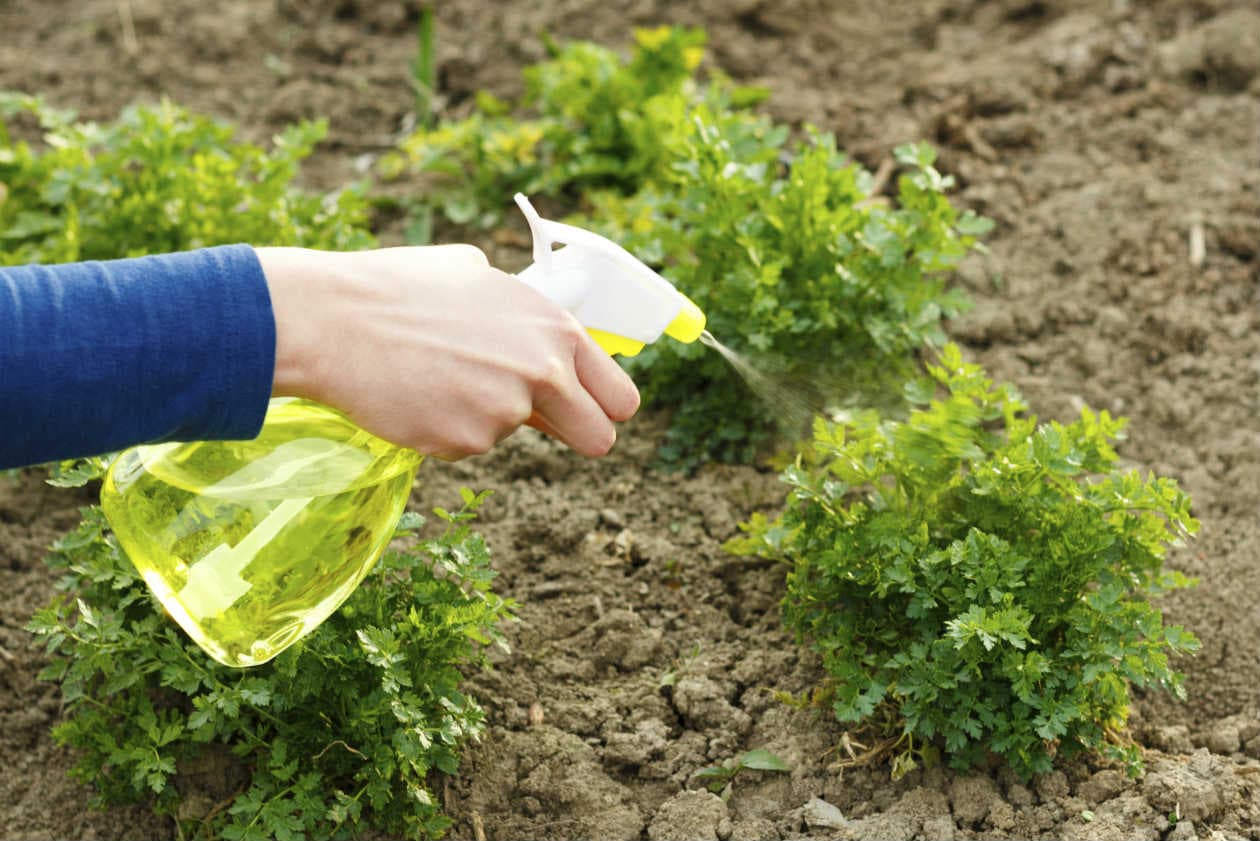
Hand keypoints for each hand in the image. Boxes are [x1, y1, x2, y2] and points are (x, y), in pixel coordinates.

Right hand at [258, 244, 639, 458]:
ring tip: (436, 373)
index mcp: (557, 331)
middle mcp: (544, 373)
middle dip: (575, 434)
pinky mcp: (465, 442)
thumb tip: (538, 330)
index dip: (604, 407)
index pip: (621, 396)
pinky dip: (445, 427)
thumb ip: (523, 312)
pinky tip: (415, 392)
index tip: (587, 409)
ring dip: (485, 415)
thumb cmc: (401, 286)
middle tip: (534, 418)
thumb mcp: (478, 275)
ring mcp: (505, 413)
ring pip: (513, 435)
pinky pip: (467, 444)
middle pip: (598, 439)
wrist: (335, 319)